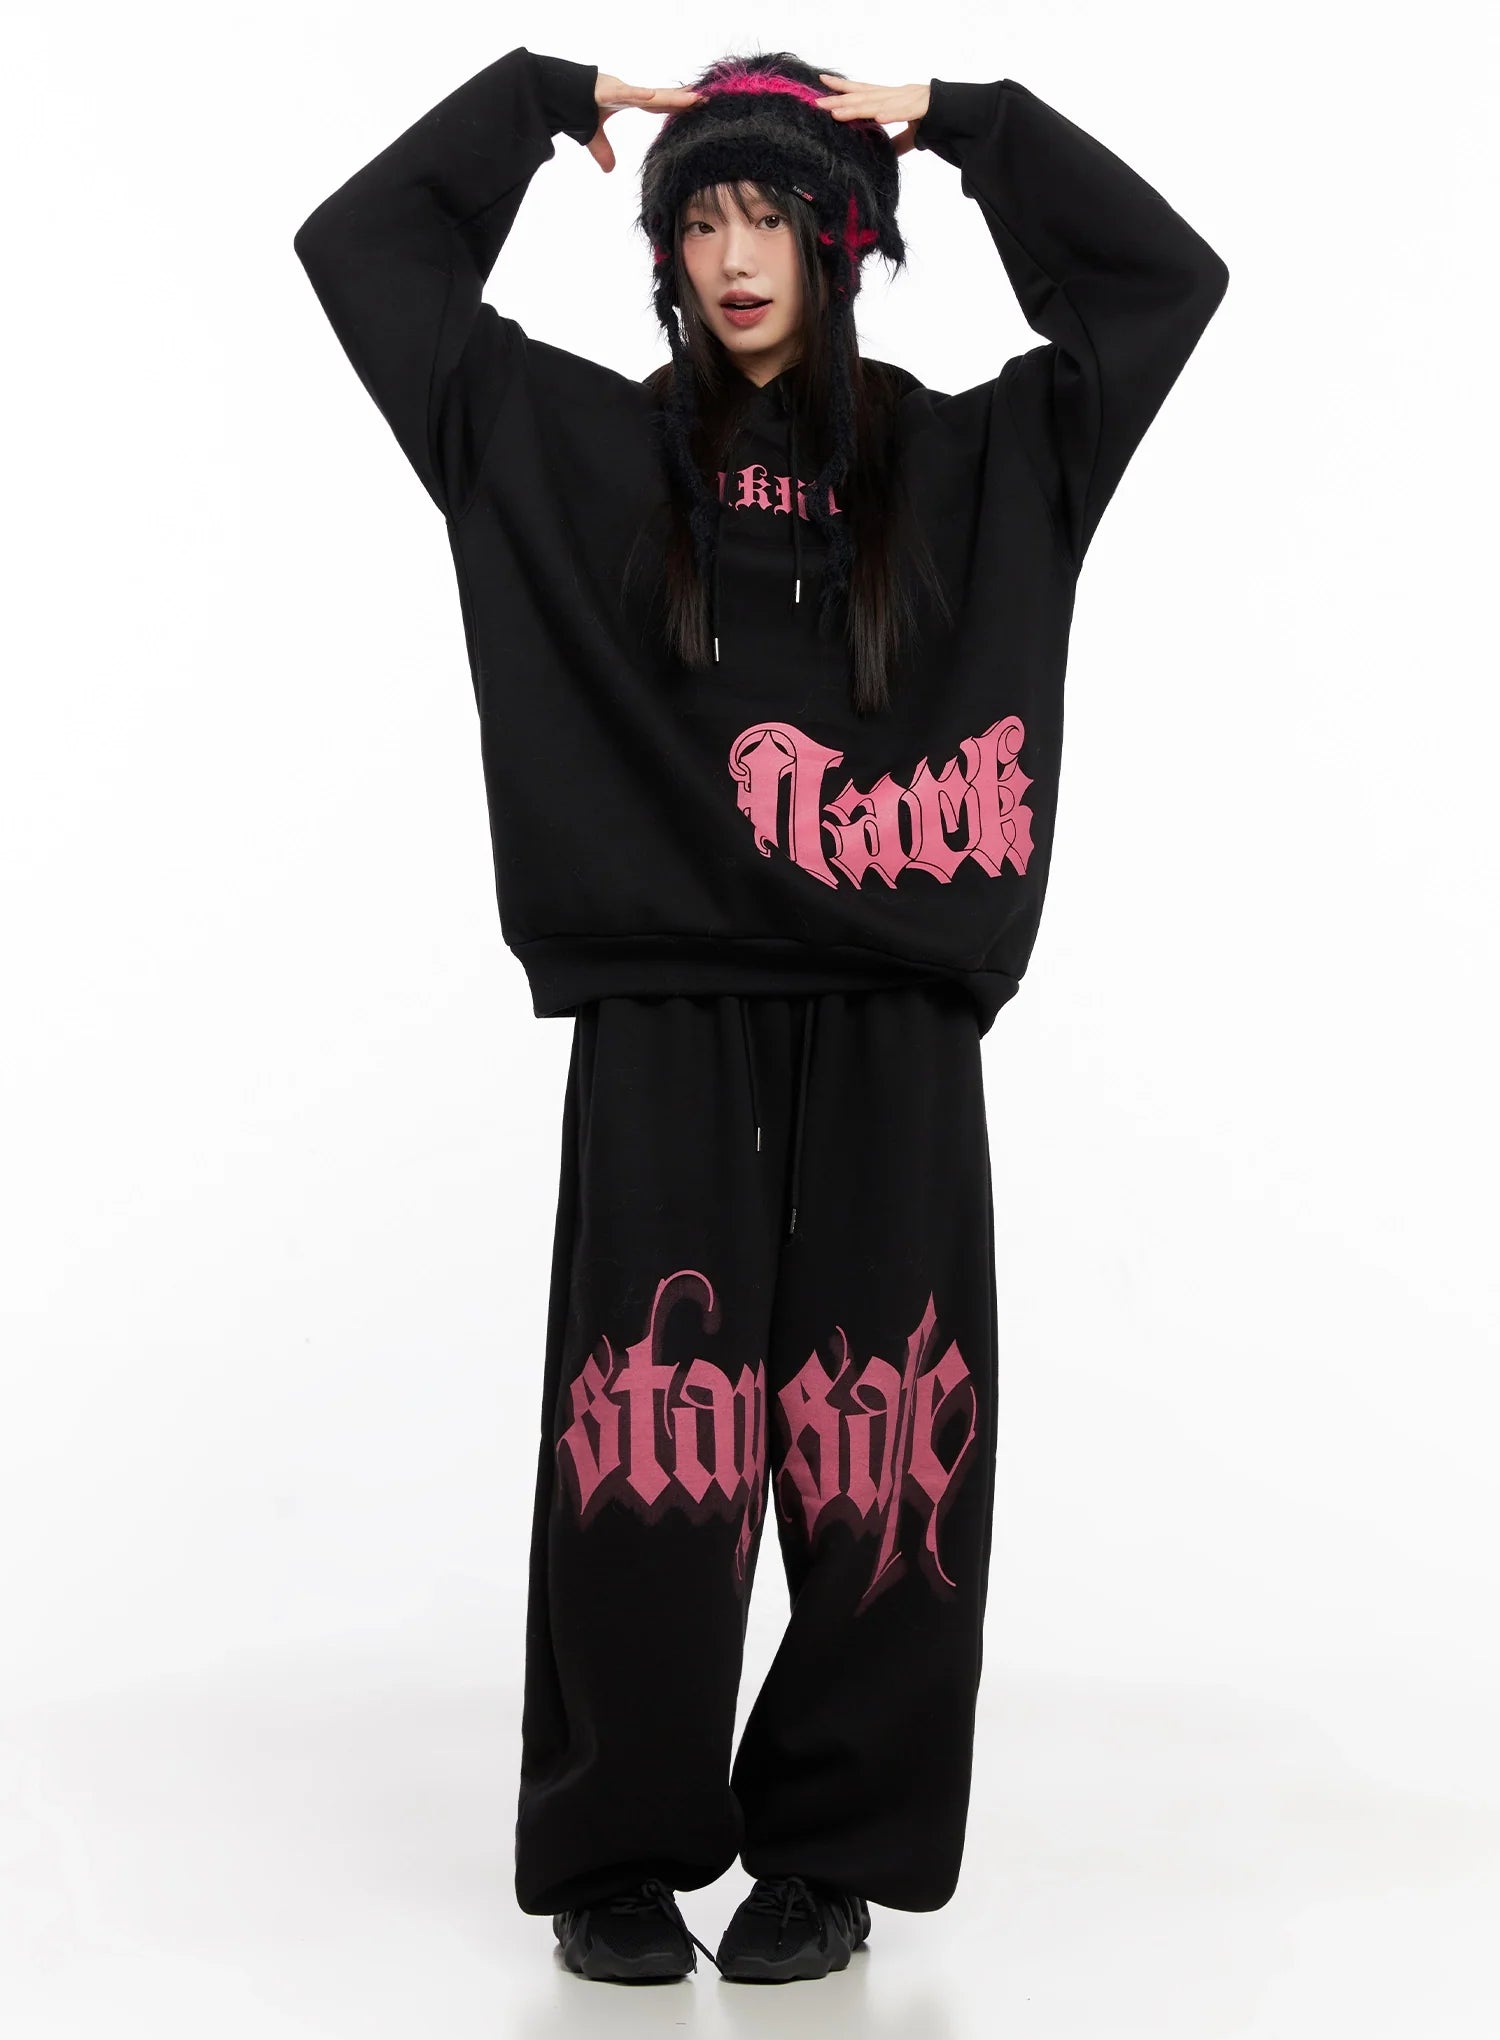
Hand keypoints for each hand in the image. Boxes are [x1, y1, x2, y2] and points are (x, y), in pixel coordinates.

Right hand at [585, 73, 708, 172]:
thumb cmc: (577, 107)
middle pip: (663, 98)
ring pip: (653, 94)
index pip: (660, 105)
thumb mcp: (593, 136)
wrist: (558, 92)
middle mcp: (630, 93)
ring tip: (695, 97)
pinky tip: (655, 97)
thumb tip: (609, 169)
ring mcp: (621, 90)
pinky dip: (640, 95)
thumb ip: (603, 151)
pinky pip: (628, 94)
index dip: (677, 106)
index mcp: (630, 100)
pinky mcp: (608, 90)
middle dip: (684, 99)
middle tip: (708, 99)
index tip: (696, 106)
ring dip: (673, 96)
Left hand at [812, 74, 930, 154]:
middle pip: (864, 95)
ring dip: (857, 108)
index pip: (863, 90)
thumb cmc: (937, 119)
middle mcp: (897, 94)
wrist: (963, 111)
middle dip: (840, 99)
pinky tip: (877, 117)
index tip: (822, 84)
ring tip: (837, 113)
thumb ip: (898, 142)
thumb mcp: (912, 134)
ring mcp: (909, 100)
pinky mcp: (923, 108)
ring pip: (878, 102)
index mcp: (893, 98)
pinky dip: (891, 113)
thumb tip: (886, 154)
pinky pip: (904, 112)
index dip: (843, 87)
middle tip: (817, 102)